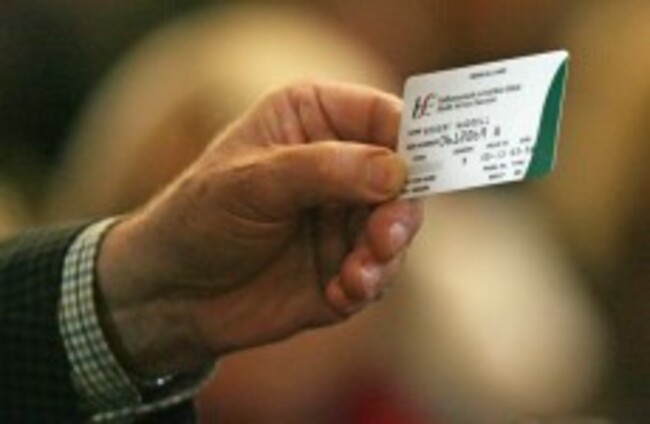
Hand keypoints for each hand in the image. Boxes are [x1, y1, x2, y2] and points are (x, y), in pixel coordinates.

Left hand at [97, 81, 422, 375]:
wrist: (171, 293)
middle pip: (402, 178)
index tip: (418, 169)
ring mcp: (343, 220)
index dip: (410, 138)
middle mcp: (339, 167)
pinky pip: (377, 274)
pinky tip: (341, 292)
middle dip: (399, 209)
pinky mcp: (344, 267)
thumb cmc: (198, 217)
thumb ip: (324, 170)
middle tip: (386, 236)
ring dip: (386, 253)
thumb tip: (396, 170)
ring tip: (358, 274)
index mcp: (315, 122)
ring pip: (396, 229)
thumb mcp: (250, 182)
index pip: (383, 117)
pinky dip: (367, 285)